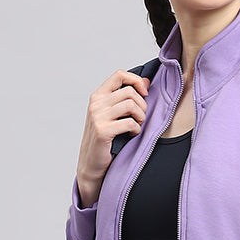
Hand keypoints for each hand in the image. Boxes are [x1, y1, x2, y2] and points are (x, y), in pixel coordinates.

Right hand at [74, 69, 151, 205]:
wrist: (91, 164)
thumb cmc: (105, 139)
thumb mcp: (114, 114)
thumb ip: (127, 97)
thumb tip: (147, 82)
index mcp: (98, 96)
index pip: (119, 75)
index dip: (136, 81)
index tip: (144, 94)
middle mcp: (96, 103)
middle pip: (129, 91)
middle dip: (142, 105)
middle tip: (141, 118)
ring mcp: (98, 116)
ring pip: (130, 105)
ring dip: (140, 117)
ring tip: (138, 126)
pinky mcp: (103, 131)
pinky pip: (129, 123)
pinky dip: (136, 130)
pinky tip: (132, 135)